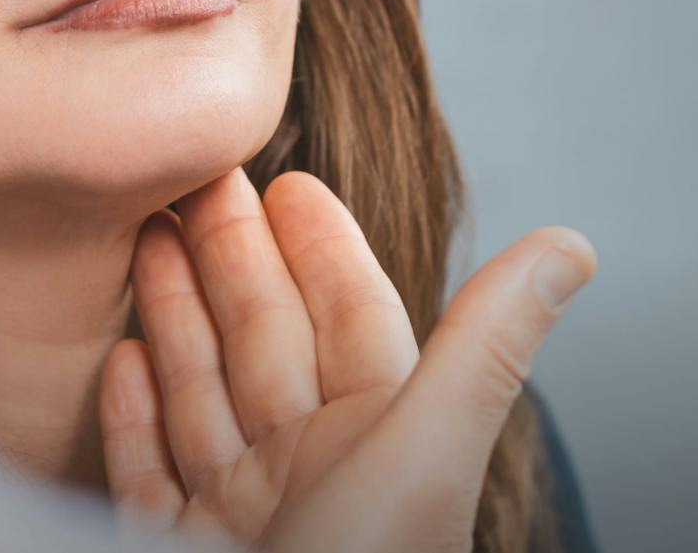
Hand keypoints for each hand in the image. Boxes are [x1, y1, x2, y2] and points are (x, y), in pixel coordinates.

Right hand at [100, 168, 594, 551]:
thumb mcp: (424, 456)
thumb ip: (485, 346)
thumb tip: (575, 245)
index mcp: (380, 449)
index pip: (352, 323)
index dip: (322, 250)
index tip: (288, 180)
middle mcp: (313, 481)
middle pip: (268, 346)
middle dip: (234, 262)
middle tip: (195, 180)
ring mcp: (241, 525)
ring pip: (206, 399)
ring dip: (179, 319)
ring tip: (145, 242)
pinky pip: (153, 480)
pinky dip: (136, 419)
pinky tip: (122, 361)